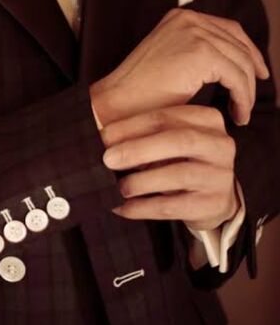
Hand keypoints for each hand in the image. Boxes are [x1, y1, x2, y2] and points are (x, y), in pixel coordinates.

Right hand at [90, 8, 268, 125]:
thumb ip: (194, 54)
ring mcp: (195, 33)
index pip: (229, 30)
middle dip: (252, 72)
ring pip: (241, 63)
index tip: (258, 73)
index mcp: (180, 18)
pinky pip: (237, 78)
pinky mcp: (202, 53)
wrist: (117, 102)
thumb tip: (227, 65)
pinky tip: (237, 114)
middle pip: (239, 44)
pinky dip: (242, 98)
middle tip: (252, 97)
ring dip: (247, 92)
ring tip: (241, 113)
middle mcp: (189, 19)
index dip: (249, 52)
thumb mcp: (170, 62)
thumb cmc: (138, 92)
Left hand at [100, 105, 239, 229]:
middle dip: (138, 149)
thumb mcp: (168, 141)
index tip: (104, 136)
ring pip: (178, 175)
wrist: (213, 198)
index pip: (165, 117)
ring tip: (120, 187)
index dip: (131, 126)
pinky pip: (173, 205)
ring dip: (141, 181)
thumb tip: (103, 139)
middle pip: (178, 140)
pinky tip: (124, 207)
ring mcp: (220, 175)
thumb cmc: (181, 162)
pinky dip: (143, 207)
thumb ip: (143, 134)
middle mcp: (219, 145)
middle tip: (108, 159)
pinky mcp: (214, 203)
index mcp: (207, 120)